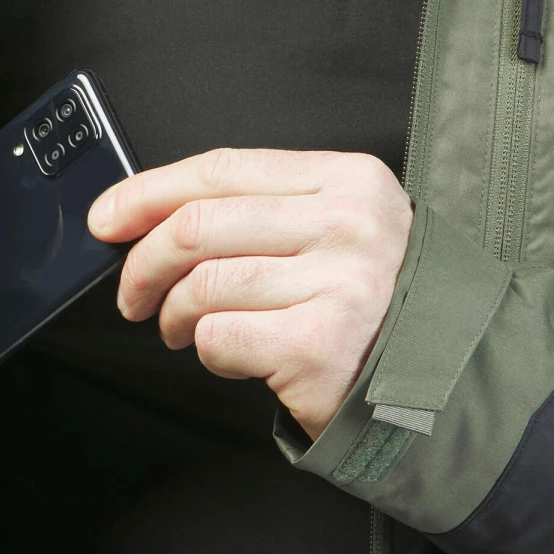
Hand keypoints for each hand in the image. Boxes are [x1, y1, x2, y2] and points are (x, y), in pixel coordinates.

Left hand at [87, 148, 412, 439]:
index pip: (223, 169)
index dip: (149, 191)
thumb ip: (257, 210)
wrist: (447, 384)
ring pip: (204, 284)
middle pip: (199, 226)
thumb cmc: (371, 304)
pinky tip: (229, 354)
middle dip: (143, 262)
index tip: (106, 216)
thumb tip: (143, 212)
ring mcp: (341, 285)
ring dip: (173, 313)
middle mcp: (350, 224)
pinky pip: (221, 337)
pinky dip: (207, 350)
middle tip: (132, 293)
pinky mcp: (323, 347)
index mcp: (347, 179)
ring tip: (179, 328)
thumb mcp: (333, 229)